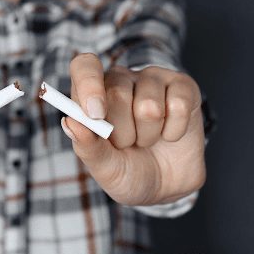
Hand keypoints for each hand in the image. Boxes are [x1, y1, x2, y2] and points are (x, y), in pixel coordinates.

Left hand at [63, 53, 205, 205]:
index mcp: (92, 92)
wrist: (165, 187)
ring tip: (147, 140)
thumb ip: (87, 146)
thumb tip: (70, 122)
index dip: (88, 84)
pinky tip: (170, 135)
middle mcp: (121, 79)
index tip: (95, 114)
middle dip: (121, 132)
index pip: (84, 66)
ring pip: (148, 105)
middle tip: (126, 144)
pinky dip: (173, 132)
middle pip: (116, 92)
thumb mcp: (103, 168)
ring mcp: (153, 79)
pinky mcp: (183, 87)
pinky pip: (178, 106)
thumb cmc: (127, 171)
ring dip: (148, 135)